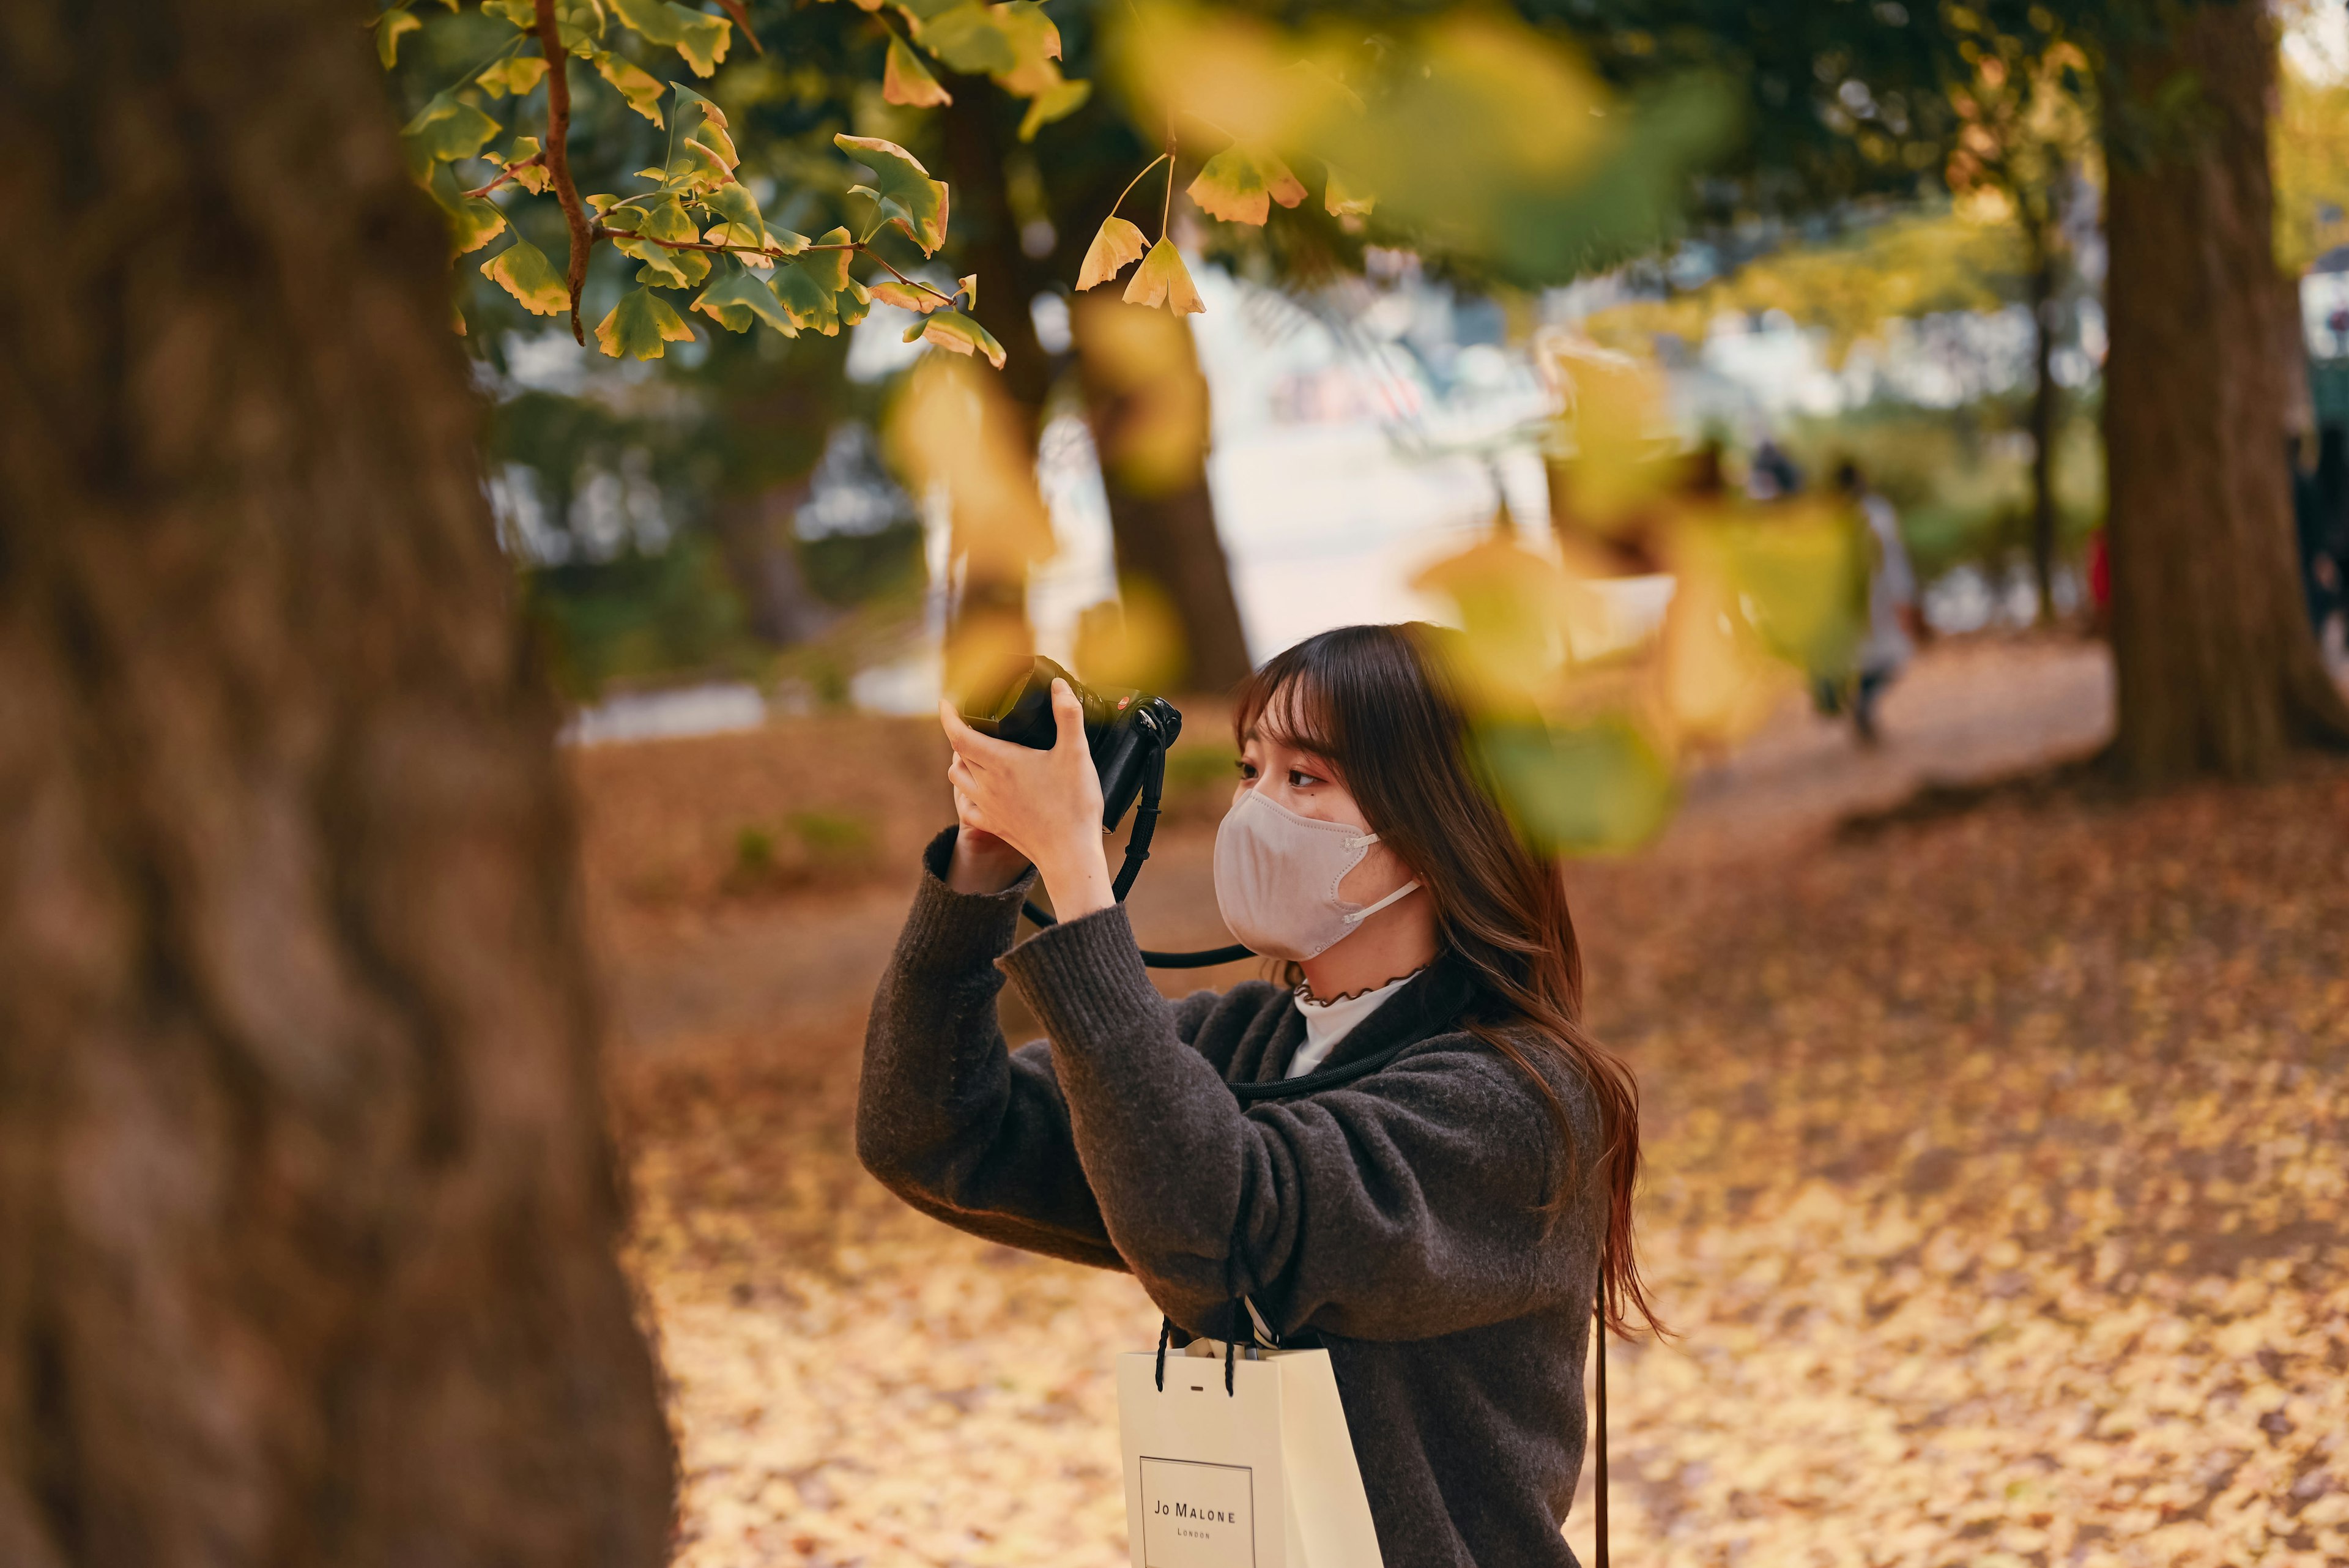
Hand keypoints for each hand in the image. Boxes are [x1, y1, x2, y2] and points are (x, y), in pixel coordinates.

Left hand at [939, 680, 1114, 917]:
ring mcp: (988, 807)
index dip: (948, 715)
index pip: (958, 734)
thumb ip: (1068, 715)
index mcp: (1000, 762)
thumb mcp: (1076, 752)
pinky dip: (967, 793)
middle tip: (971, 722)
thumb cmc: (1073, 805)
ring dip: (961, 762)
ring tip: (974, 752)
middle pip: (958, 754)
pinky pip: (967, 806)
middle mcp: (987, 784)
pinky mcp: (994, 825)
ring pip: (958, 779)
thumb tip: (1058, 686)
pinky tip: (980, 790)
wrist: (1069, 855)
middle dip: (959, 735)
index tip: (946, 702)